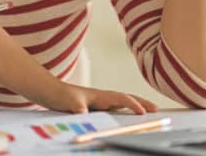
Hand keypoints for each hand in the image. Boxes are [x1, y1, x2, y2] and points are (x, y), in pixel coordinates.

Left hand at [41, 82, 158, 114]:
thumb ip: (77, 106)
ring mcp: (99, 100)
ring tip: (148, 110)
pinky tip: (128, 114)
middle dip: (142, 102)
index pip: (120, 98)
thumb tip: (83, 112)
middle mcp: (102, 96)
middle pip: (126, 98)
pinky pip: (115, 106)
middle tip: (157, 109)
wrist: (48, 91)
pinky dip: (125, 108)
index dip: (133, 105)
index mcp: (99, 95)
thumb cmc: (59, 95)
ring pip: (122, 102)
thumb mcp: (68, 102)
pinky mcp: (95, 105)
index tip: (144, 113)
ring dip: (135, 104)